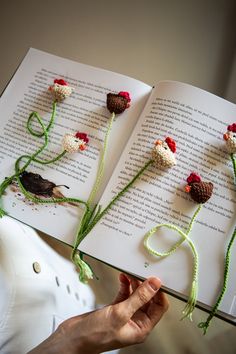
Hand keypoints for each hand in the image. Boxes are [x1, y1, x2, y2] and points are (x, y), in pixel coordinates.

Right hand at [28, 274, 168, 353]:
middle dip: (146, 285)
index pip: (159, 307)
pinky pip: (124, 294)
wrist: (72, 337)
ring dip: (134, 283)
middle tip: (142, 272)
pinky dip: (124, 285)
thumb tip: (154, 285)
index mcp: (141, 328)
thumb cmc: (94, 335)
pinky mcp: (114, 309)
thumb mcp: (120, 314)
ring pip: (135, 295)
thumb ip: (139, 297)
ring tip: (131, 272)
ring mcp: (124, 314)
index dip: (159, 292)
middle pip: (147, 299)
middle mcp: (135, 321)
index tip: (156, 278)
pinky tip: (122, 278)